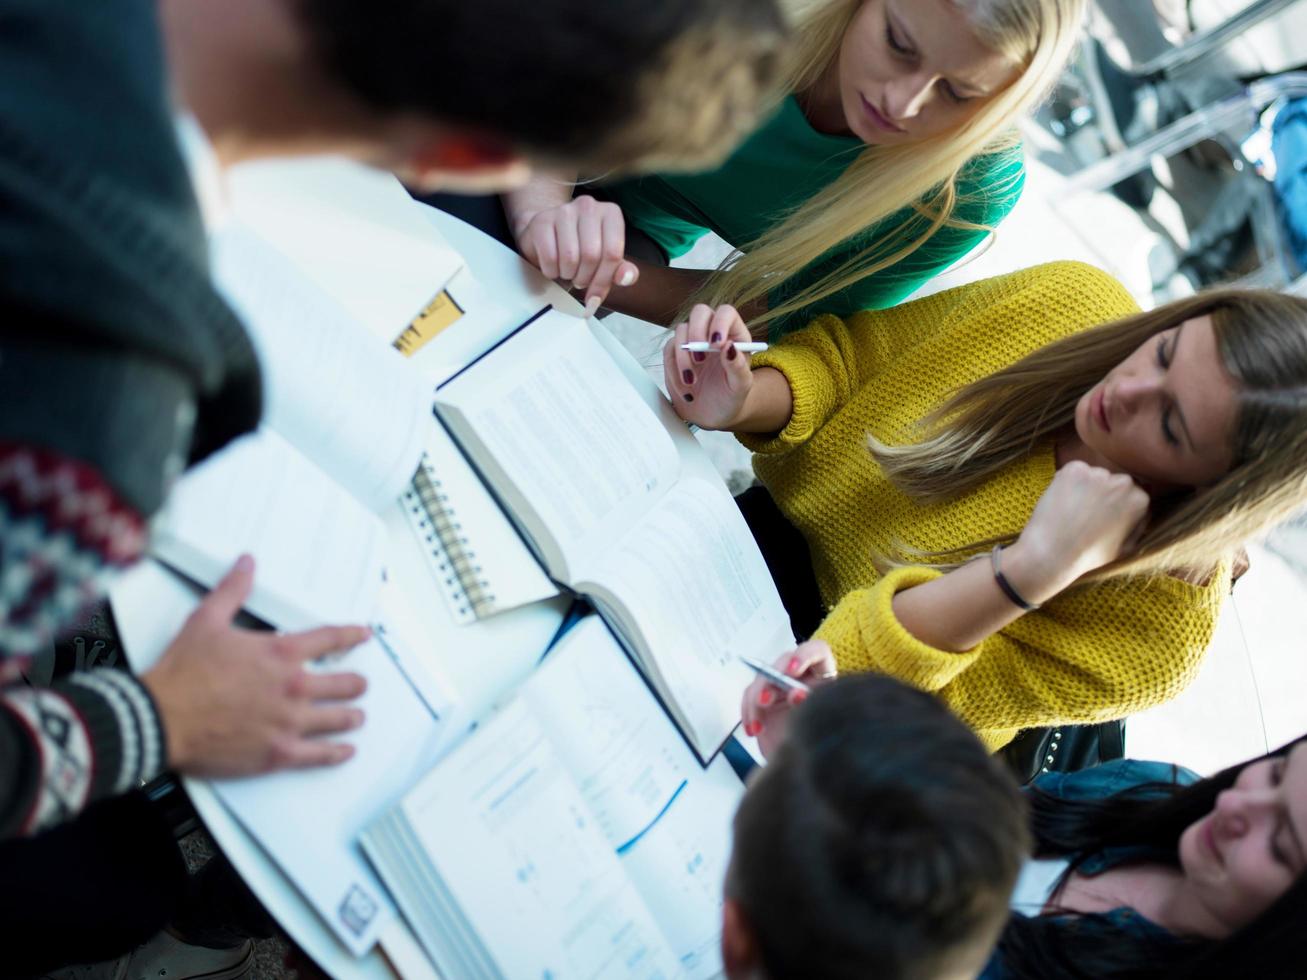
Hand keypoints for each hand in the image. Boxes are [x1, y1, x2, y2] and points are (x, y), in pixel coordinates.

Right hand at [141, 555, 369, 777]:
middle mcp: (294, 687)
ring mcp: (290, 722)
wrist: (162, 719)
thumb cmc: (182, 674)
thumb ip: (232, 590)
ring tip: (357, 716)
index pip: (330, 639)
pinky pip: (320, 754)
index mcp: (281, 653)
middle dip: (355, 683)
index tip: (363, 636)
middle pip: (344, 683)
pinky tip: (344, 750)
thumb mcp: (206, 620)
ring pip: (339, 718)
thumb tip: (246, 564)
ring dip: (351, 716)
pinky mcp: (280, 752)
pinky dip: (337, 753)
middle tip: (360, 684)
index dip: (351, 636)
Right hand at [514, 195, 638, 314]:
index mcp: (611, 213)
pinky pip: (549, 257)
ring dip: (568, 274)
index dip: (603, 280)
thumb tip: (626, 277)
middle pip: (591, 255)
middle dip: (584, 278)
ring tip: (567, 272)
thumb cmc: (581, 248)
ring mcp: (564, 210)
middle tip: (579, 281)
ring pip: (570, 257)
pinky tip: (553, 267)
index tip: (595, 297)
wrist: (548, 235)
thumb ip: (621, 270)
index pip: (613, 253)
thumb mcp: (605, 261)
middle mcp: (589, 206)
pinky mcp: (542, 220)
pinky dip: (551, 271)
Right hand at [663, 304, 755, 428]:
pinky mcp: (675, 354)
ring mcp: (692, 341)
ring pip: (680, 331)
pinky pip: (668, 352)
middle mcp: (712, 333)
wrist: (713, 414)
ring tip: (692, 382)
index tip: (716, 345)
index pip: (726, 313)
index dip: (720, 323)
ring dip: (683, 358)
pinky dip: (674, 372)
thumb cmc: (731, 397)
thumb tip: (729, 347)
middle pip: (699, 312)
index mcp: (734, 335)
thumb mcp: (740, 386)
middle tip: (699, 359)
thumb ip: (738, 367)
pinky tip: (686, 390)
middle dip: (696, 332)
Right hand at [740, 641, 836, 759]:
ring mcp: (781, 687)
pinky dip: (748, 712)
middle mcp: (802, 677)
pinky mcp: (765, 700)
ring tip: (758, 723)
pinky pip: (750, 696)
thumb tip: (798, 695)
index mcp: (824, 675)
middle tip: (766, 700)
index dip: (804, 656)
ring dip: (756, 698)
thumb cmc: (824, 742)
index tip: (792, 671)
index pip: (816, 651)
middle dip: (771, 679)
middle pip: (784, 663)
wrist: (809, 765)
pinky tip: (753, 730)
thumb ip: (813, 706)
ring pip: (763, 679)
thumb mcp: (823, 723)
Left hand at [1006, 460, 1149, 601]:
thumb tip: (1143, 514)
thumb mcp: (1125, 548)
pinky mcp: (1073, 469)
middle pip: (1114, 482)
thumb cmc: (1088, 555)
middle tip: (1087, 513)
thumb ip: (1138, 526)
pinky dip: (1068, 482)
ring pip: (1094, 476)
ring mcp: (1098, 472)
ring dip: (1086, 487)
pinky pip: (1074, 471)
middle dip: (1104, 494)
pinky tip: (1062, 501)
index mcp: (1140, 499)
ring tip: (1072, 510)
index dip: (1117, 507)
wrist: (1052, 552)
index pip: (1133, 495)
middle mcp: (1123, 481)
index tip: (1105, 518)